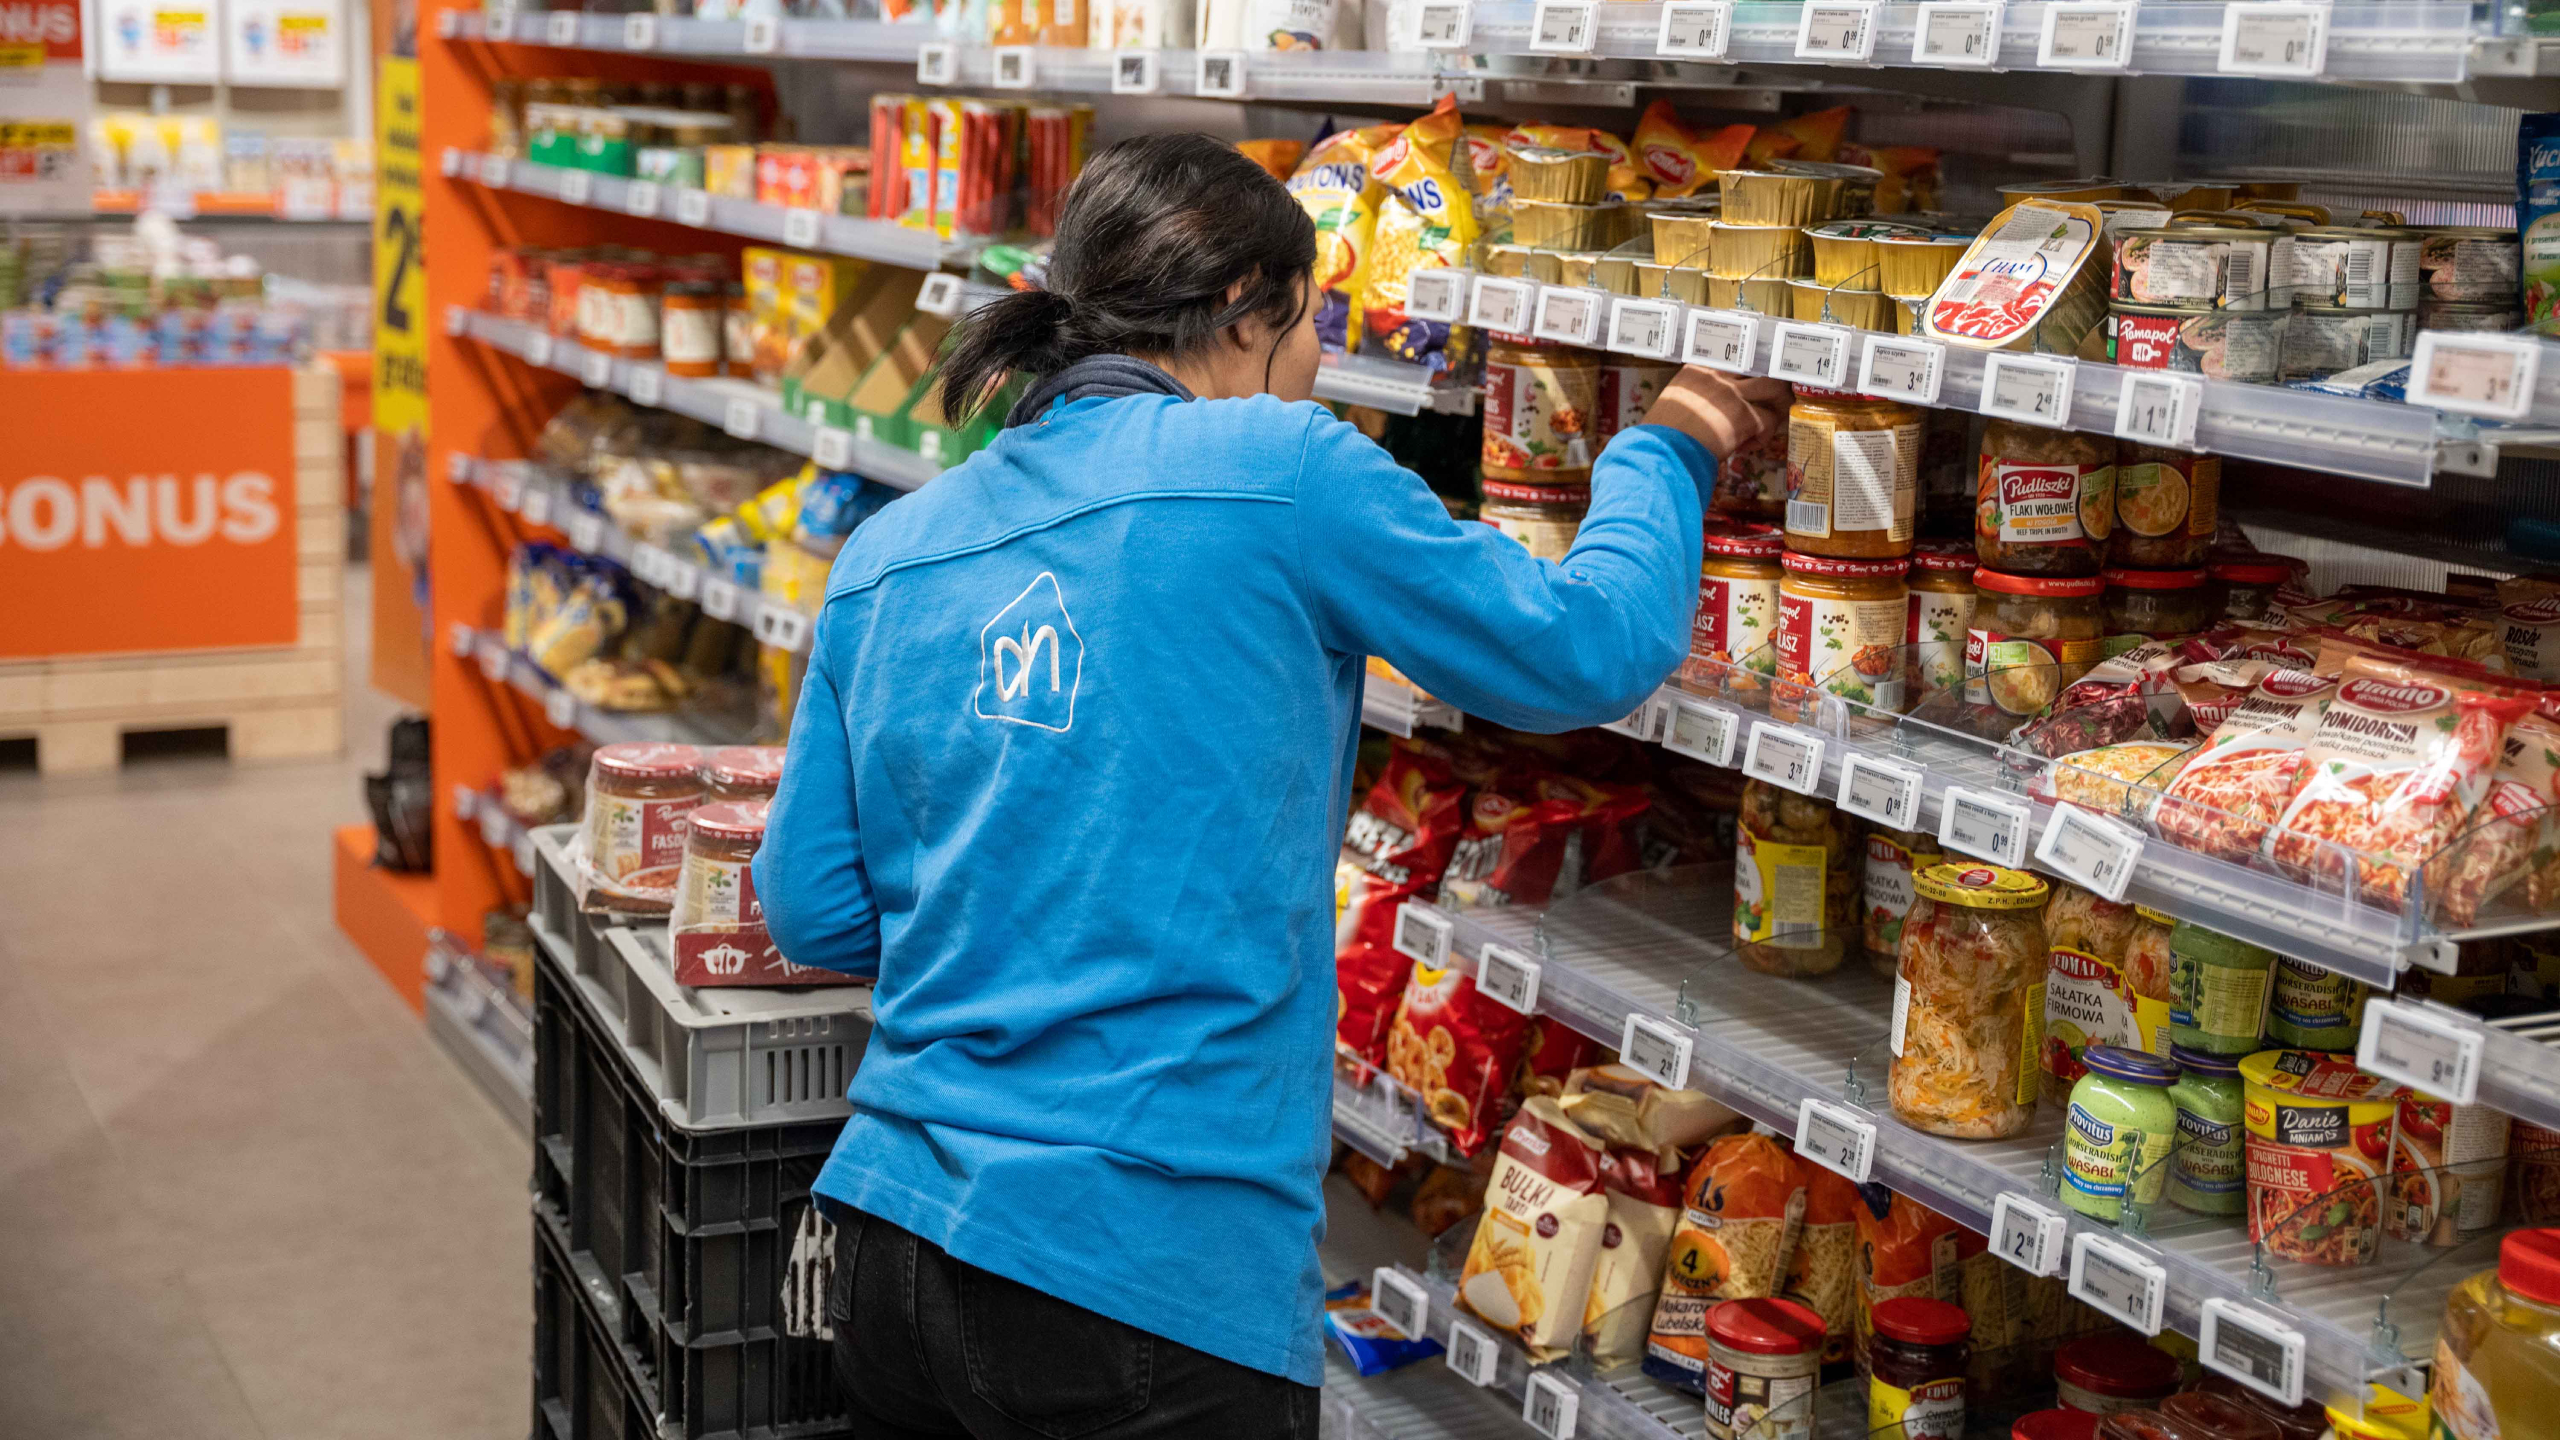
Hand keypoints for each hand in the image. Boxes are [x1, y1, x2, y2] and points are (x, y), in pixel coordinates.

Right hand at [1640, 368, 1792, 461]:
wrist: (1661, 452)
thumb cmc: (1660, 435)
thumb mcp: (1674, 401)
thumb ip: (1695, 395)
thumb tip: (1709, 406)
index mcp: (1697, 370)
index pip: (1733, 358)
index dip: (1745, 372)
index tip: (1749, 383)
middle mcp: (1717, 376)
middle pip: (1757, 366)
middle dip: (1768, 382)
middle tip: (1770, 398)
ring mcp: (1732, 394)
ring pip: (1772, 388)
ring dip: (1775, 405)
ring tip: (1769, 420)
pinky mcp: (1744, 416)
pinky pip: (1768, 421)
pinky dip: (1762, 437)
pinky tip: (1745, 447)